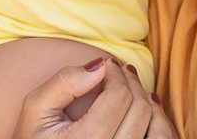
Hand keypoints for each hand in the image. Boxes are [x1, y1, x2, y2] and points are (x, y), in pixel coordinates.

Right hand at [13, 58, 175, 138]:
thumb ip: (64, 83)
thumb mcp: (35, 109)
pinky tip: (147, 113)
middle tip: (120, 72)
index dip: (116, 73)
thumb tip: (100, 65)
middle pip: (140, 110)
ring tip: (135, 91)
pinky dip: (160, 126)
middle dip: (132, 83)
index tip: (108, 65)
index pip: (118, 98)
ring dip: (150, 104)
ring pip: (159, 131)